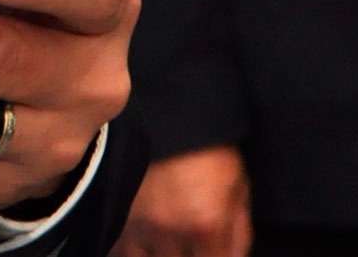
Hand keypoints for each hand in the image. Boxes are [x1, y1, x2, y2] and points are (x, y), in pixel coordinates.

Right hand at [121, 146, 250, 256]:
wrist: (171, 114)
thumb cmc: (211, 150)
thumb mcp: (238, 191)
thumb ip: (239, 236)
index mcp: (205, 226)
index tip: (211, 250)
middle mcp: (169, 231)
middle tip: (191, 246)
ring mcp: (138, 222)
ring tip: (167, 247)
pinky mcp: (117, 210)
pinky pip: (118, 250)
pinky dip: (131, 252)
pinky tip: (144, 244)